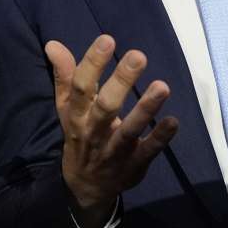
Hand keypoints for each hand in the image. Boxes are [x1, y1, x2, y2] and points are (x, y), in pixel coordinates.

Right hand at [47, 35, 178, 227]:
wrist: (84, 188)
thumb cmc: (80, 137)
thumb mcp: (68, 110)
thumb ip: (65, 77)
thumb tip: (53, 44)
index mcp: (77, 115)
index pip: (81, 87)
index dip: (92, 63)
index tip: (107, 39)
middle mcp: (94, 132)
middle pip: (105, 106)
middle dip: (121, 81)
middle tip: (138, 56)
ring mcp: (114, 151)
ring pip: (128, 130)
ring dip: (145, 109)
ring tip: (162, 86)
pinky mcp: (134, 165)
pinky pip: (148, 152)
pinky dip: (160, 138)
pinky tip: (174, 121)